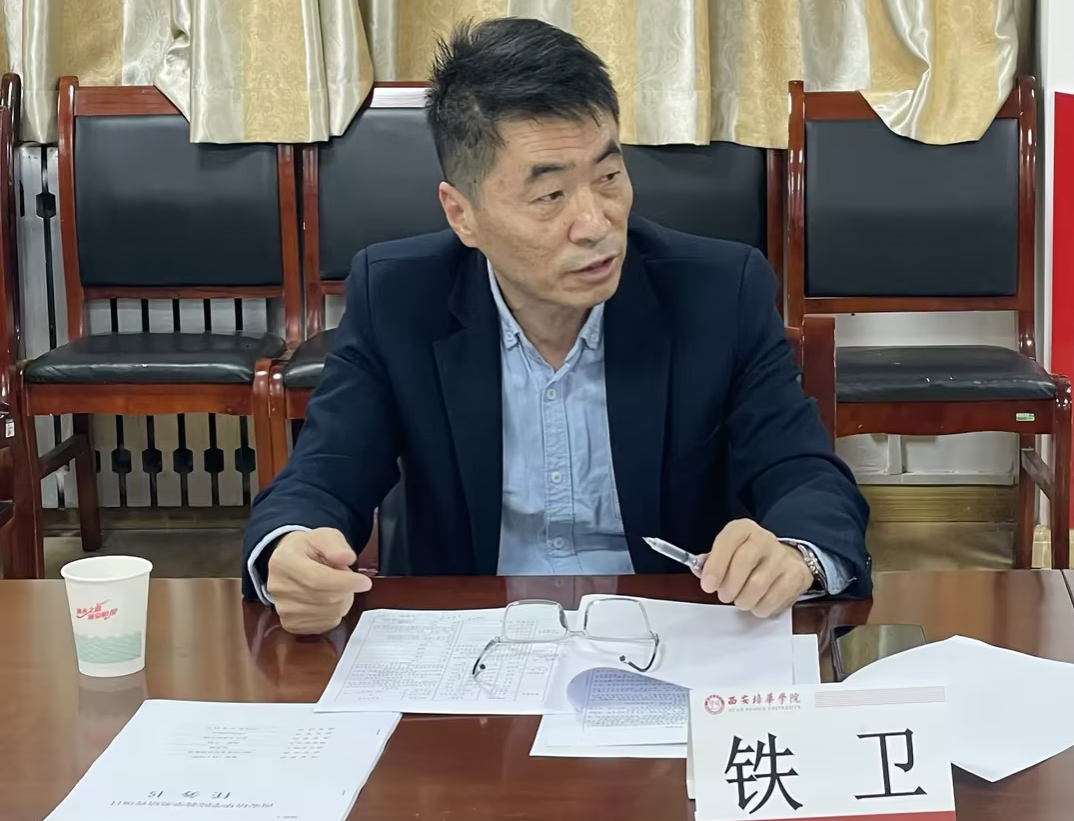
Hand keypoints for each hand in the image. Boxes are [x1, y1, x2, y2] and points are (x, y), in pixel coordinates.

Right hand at [267, 528, 371, 633]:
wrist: (291, 562)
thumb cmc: (309, 549)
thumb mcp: (324, 536)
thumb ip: (336, 545)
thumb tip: (347, 558)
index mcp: (284, 562)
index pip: (316, 579)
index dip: (344, 582)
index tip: (364, 582)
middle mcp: (278, 588)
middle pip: (324, 599)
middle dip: (346, 590)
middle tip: (348, 579)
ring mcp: (282, 609)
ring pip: (328, 614)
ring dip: (342, 601)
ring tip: (335, 587)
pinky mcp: (291, 624)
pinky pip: (324, 625)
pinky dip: (334, 614)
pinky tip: (329, 601)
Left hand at [695, 520, 812, 617]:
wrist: (786, 560)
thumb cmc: (749, 558)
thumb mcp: (728, 551)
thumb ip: (711, 560)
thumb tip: (699, 569)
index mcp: (744, 529)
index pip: (728, 542)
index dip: (715, 566)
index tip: (708, 585)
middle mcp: (764, 539)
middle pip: (742, 564)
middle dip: (729, 586)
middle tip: (724, 595)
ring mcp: (782, 557)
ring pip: (757, 585)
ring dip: (743, 600)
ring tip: (740, 599)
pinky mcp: (795, 576)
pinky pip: (772, 600)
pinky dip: (759, 608)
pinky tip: (757, 603)